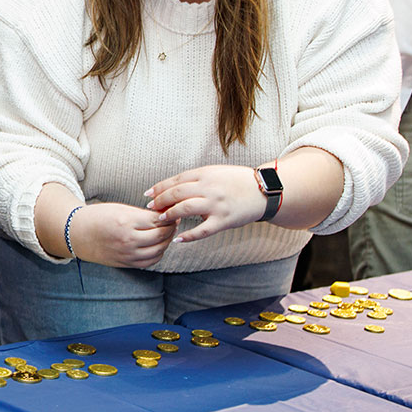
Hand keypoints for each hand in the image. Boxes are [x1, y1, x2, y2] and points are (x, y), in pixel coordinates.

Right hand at [69, 203, 176, 268]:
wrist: (78, 234)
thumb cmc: (98, 217)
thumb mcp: (120, 209)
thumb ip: (142, 214)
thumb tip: (164, 214)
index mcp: (125, 222)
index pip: (157, 220)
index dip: (168, 216)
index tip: (171, 211)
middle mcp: (128, 240)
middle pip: (161, 235)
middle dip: (171, 228)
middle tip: (173, 221)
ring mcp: (127, 254)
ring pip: (159, 250)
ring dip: (167, 241)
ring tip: (166, 232)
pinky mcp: (126, 263)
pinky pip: (150, 261)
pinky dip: (158, 253)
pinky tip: (158, 245)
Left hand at [145, 165, 265, 242]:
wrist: (263, 191)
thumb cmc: (237, 181)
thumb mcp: (215, 173)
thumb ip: (196, 179)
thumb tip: (173, 188)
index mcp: (205, 174)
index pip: (176, 180)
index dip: (159, 188)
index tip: (148, 194)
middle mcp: (209, 188)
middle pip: (176, 194)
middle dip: (160, 201)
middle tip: (150, 207)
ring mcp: (216, 205)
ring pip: (185, 209)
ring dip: (169, 214)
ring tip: (161, 219)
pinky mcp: (224, 220)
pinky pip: (202, 230)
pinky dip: (188, 236)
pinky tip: (178, 239)